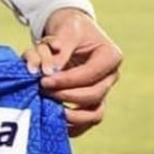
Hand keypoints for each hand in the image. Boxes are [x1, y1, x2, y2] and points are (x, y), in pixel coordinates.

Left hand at [23, 8, 121, 137]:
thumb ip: (59, 49)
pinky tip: (55, 121)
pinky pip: (88, 121)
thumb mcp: (66, 29)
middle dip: (66, 95)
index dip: (67, 80)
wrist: (70, 31)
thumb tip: (50, 71)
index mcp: (110, 56)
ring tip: (49, 108)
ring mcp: (103, 90)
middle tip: (43, 89)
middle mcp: (110, 76)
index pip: (90, 75)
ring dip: (72, 115)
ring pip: (94, 112)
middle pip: (93, 95)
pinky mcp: (92, 102)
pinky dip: (74, 126)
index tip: (44, 79)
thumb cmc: (70, 27)